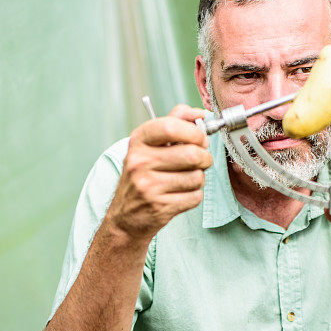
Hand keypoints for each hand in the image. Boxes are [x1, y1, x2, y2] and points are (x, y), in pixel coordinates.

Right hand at [106, 104, 212, 244]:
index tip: (201, 137)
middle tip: (201, 160)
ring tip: (186, 179)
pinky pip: (195, 196)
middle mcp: (139, 162)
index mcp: (138, 142)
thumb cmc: (143, 175)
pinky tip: (180, 194)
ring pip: (197, 176)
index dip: (194, 131)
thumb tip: (200, 114)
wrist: (126, 217)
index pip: (170, 126)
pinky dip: (194, 195)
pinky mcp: (160, 207)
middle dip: (204, 157)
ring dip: (199, 178)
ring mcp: (148, 186)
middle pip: (191, 153)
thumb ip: (174, 123)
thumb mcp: (149, 145)